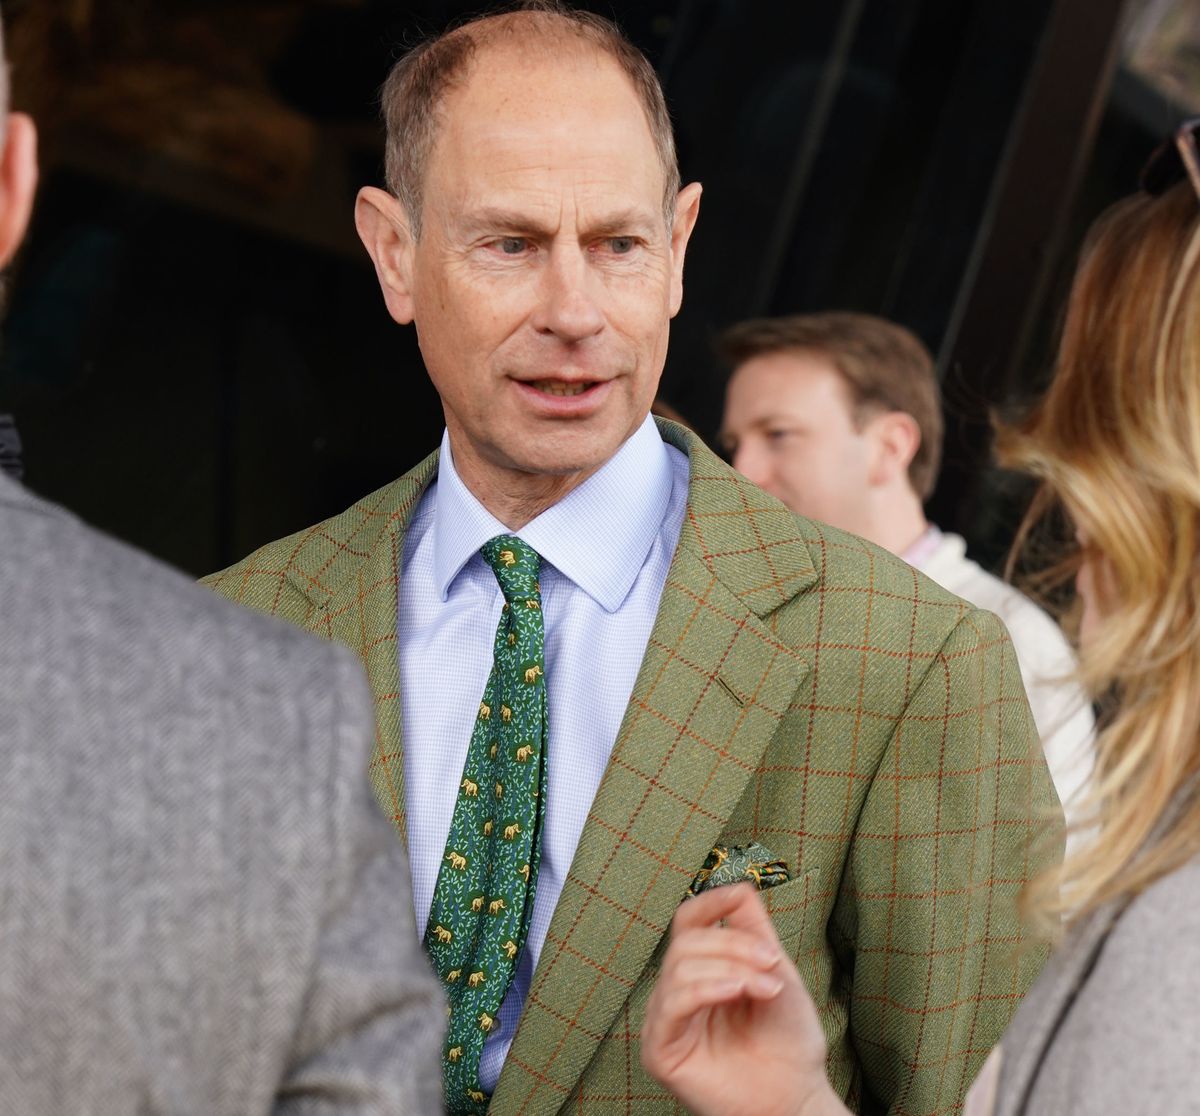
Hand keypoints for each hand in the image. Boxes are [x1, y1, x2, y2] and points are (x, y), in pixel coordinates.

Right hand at [640, 883, 848, 1115]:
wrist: (798, 1094)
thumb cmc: (788, 1042)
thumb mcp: (777, 971)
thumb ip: (754, 930)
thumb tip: (740, 886)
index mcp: (700, 971)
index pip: (687, 922)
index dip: (709, 902)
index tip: (736, 897)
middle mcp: (677, 992)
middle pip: (687, 941)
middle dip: (734, 945)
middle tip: (772, 963)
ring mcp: (665, 1021)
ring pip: (680, 966)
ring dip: (731, 968)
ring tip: (766, 987)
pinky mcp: (659, 1050)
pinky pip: (672, 1002)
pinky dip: (707, 988)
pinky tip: (736, 992)